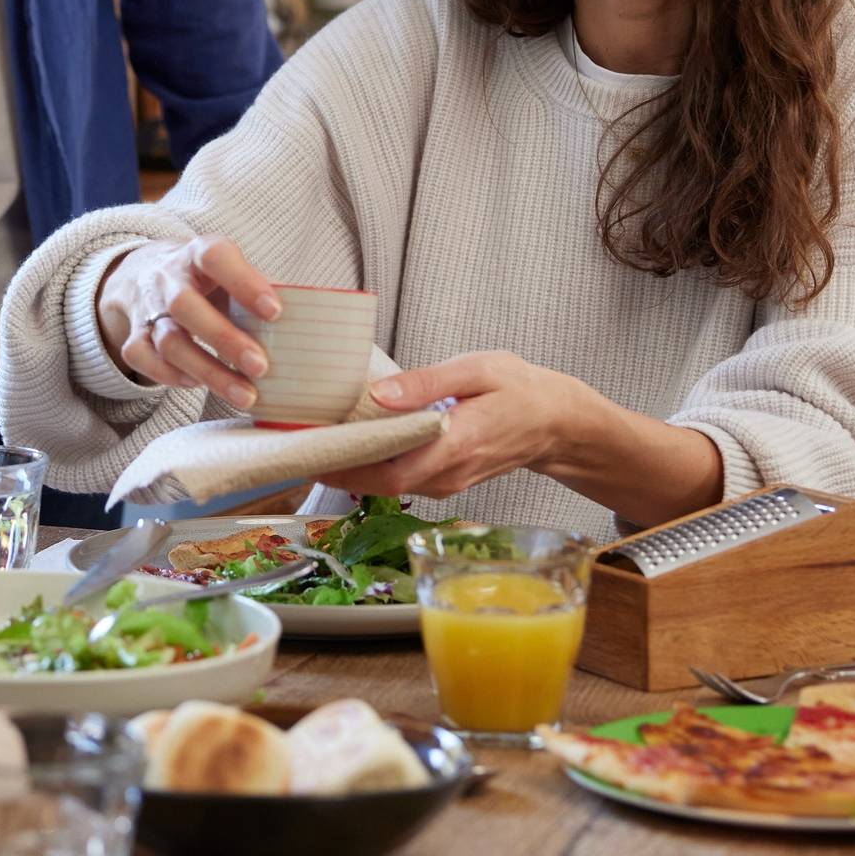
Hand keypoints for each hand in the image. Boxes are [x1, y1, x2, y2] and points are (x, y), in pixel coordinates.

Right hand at [95, 235, 281, 409]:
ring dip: (208, 371)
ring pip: (168, 340)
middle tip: (261, 367)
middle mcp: (168, 277)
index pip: (216, 258)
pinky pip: (141, 358)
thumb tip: (305, 324)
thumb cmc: (206, 278)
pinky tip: (198, 384)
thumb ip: (258, 290)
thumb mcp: (230, 270)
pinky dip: (169, 376)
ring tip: (245, 394)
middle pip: (185, 305)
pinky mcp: (133, 334)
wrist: (146, 272)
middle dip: (224, 339)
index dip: (244, 283)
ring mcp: (146, 307)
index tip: (275, 312)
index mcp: (198, 253)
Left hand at [313, 351, 605, 499]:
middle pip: (380, 485)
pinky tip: (356, 441)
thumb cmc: (520, 390)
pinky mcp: (445, 481)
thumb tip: (378, 396)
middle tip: (298, 442)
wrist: (556, 423)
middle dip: (337, 467)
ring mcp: (447, 483)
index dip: (345, 468)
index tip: (309, 451)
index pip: (389, 472)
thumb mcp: (477, 370)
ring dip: (353, 466)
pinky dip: (374, 465)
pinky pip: (402, 479)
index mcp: (455, 444)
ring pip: (388, 485)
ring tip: (318, 438)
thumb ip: (426, 383)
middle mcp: (448, 474)